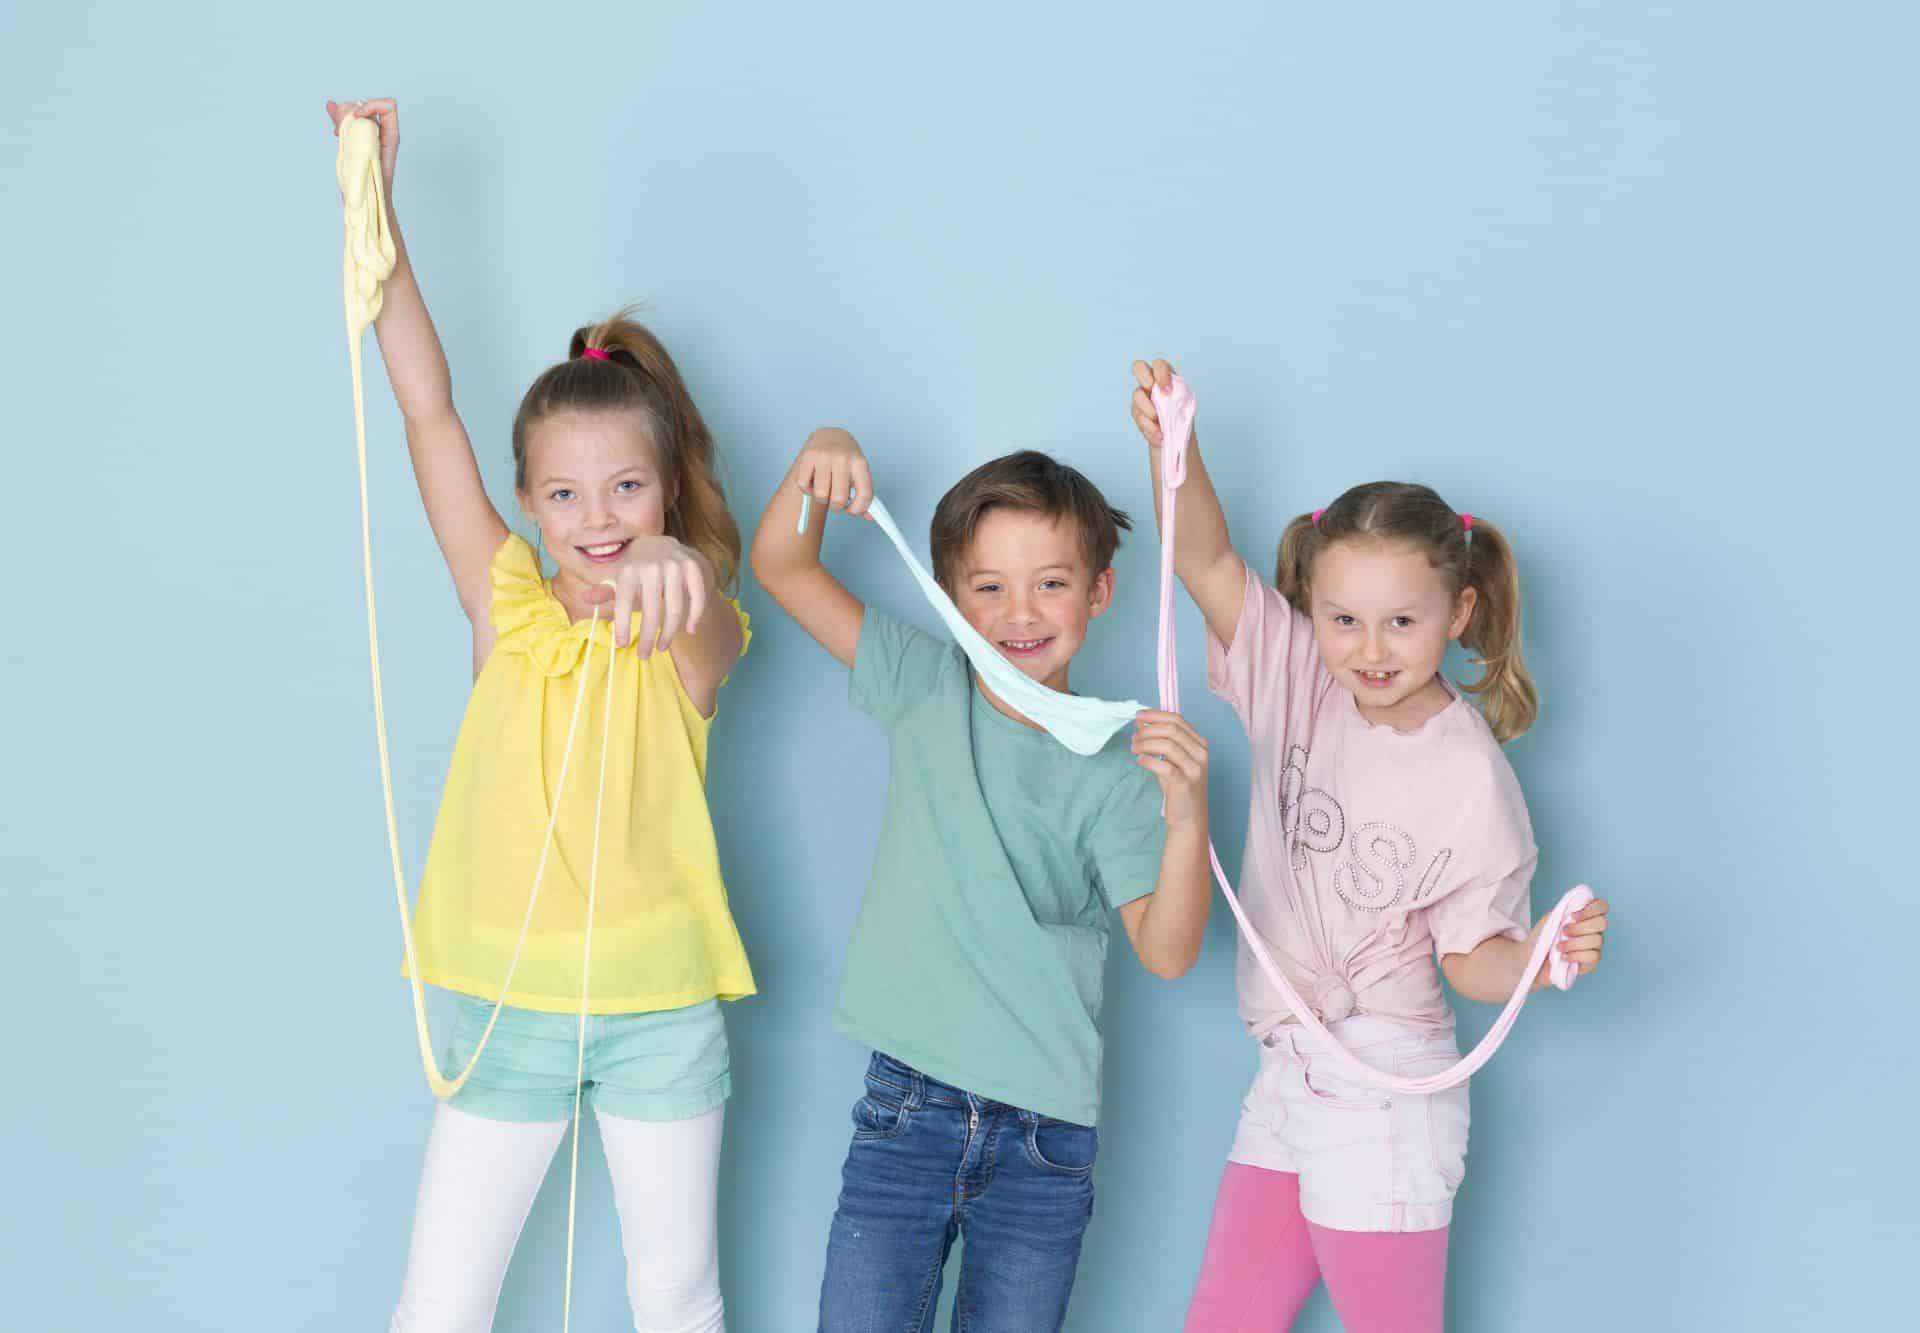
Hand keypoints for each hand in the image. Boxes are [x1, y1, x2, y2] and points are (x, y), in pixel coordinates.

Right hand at [325, 97, 399, 192]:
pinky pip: (350, 122)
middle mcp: (383, 134)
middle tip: (341, 128)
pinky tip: (335, 132)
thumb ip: (353, 135)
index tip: (357, 117)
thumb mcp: (364, 161)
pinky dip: (339, 121)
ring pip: (357, 111)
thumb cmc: (372, 188)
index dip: (371, 105)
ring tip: (337, 133)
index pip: (388, 106)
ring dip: (343, 116)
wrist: (371, 203)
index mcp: (391, 137)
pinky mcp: (361, 141)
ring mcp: (372, 136)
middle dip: (351, 110)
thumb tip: (337, 114)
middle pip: (368, 105)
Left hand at [582, 536, 711, 655]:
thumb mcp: (622, 580)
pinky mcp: (693, 567)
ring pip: (675, 608)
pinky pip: (696, 598)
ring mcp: (674, 565)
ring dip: (669, 633)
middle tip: (644, 656)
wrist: (667, 547)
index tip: (622, 644)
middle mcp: (651, 566)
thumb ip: (606, 591)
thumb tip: (585, 597)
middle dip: (647, 637)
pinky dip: (695, 616)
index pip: (624, 601)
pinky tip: (690, 630)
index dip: (623, 624)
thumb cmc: (639, 573)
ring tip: (662, 647)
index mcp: (629, 570)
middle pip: (651, 610)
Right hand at [795, 428, 873, 518]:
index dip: (858, 509)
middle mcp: (843, 458)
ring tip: (825, 489)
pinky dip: (807, 490)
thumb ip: (864, 495)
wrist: (830, 436)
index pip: (864, 494)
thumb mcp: (859, 473)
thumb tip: (870, 518)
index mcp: (860, 463)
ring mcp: (824, 456)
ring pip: (820, 495)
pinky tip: (813, 482)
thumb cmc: (846, 461)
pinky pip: (804, 486)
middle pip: (839, 499)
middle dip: (837, 507)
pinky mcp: (807, 456)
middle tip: (836, 501)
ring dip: (821, 499)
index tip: (852, 511)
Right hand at [1130, 358, 1183, 448]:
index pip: (1159, 365)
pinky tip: (1159, 436)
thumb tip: (1166, 394)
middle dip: (1144, 378)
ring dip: (1148, 409)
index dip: (1160, 373)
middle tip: (1153, 392)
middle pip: (1138, 367)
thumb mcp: (1186, 405)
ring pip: (1136, 395)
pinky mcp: (1138, 415)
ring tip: (1160, 424)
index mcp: (1166, 377)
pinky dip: (1149, 428)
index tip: (1167, 390)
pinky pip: (1138, 417)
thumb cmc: (1184, 418)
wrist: (1179, 441)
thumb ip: (1177, 396)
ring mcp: (1142, 399)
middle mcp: (1151, 384)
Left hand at [1132, 709, 1208, 827]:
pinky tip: (1140, 760)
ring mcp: (1195, 769)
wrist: (1188, 817)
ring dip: (1146, 744)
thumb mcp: (1170, 760)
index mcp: (1199, 743)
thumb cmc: (1178, 787)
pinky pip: (1165, 766)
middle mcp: (1201, 754)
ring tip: (1134, 748)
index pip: (1177, 720)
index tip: (1139, 716)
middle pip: (1172, 730)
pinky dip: (1149, 760)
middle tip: (1134, 737)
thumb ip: (1159, 740)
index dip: (1156, 715)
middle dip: (1149, 730)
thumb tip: (1142, 722)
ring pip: (1168, 746)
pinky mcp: (1185, 783)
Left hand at [1529, 896, 1609, 989]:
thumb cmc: (1542, 937)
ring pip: (1596, 940)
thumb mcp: (1550, 918)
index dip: (1592, 909)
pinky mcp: (1591, 961)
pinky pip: (1593, 956)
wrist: (1533, 958)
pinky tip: (1564, 956)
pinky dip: (1575, 955)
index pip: (1601, 906)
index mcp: (1585, 916)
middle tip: (1563, 931)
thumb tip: (1577, 907)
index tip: (1573, 915)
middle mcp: (1594, 930)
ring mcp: (1595, 946)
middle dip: (1580, 927)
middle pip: (1602, 922)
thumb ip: (1565, 910)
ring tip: (1558, 946)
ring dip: (1573, 943)